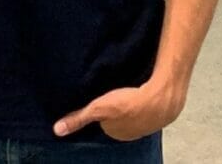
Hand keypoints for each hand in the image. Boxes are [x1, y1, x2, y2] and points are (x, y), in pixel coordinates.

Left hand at [52, 78, 185, 141]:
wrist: (163, 97)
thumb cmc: (130, 104)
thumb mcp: (99, 109)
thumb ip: (79, 118)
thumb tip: (57, 130)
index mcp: (116, 133)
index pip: (104, 122)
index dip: (102, 108)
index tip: (102, 97)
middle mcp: (132, 133)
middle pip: (119, 117)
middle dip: (117, 106)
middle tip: (116, 91)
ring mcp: (148, 124)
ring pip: (134, 112)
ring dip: (133, 102)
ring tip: (130, 89)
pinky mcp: (160, 113)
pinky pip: (149, 106)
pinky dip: (147, 99)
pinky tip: (145, 89)